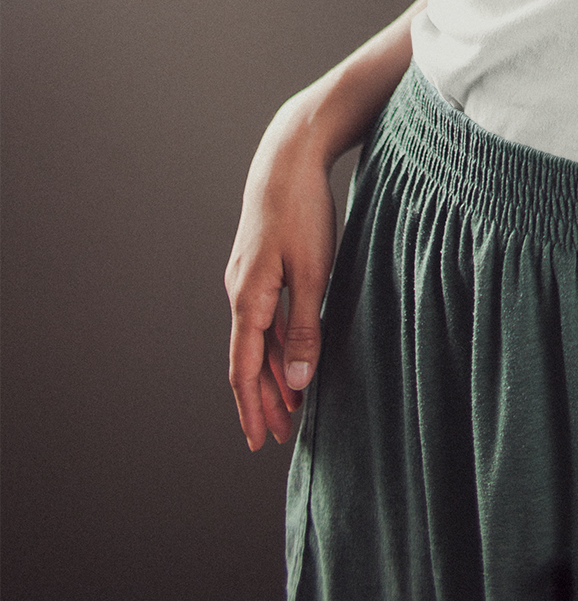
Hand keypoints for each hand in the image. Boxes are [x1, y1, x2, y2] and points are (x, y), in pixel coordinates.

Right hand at [224, 104, 338, 450]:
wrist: (287, 159)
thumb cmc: (303, 213)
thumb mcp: (313, 273)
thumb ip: (306, 327)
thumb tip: (296, 379)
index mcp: (248, 299)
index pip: (244, 370)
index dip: (253, 408)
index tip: (261, 441)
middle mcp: (240, 293)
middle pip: (248, 360)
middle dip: (265, 400)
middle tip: (282, 436)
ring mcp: (246, 278)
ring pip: (257, 339)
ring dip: (272, 373)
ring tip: (292, 405)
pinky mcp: (259, 265)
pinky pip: (264, 316)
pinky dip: (276, 342)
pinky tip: (290, 355)